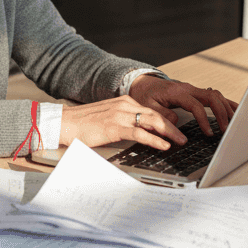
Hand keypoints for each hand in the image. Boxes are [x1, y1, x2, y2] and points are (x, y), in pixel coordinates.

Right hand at [59, 95, 186, 151]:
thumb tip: (138, 132)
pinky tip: (164, 145)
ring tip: (180, 141)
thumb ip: (123, 122)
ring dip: (169, 133)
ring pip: (153, 122)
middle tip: (184, 137)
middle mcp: (124, 105)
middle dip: (173, 126)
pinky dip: (155, 139)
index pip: (151, 110)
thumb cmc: (82, 124)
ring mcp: (120, 115)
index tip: (176, 129)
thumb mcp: (107, 118)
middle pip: (156, 114)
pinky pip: (140, 133)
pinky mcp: (115, 127)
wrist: (64, 123)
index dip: (166, 121)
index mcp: (123, 102)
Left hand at [128, 75, 237, 137]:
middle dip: (221, 114)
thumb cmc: (145, 95)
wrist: (143, 83)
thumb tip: (176, 123)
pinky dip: (225, 102)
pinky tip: (235, 109)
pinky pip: (214, 95)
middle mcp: (188, 88)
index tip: (208, 133)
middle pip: (212, 97)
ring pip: (216, 95)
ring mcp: (193, 89)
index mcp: (177, 92)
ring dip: (226, 108)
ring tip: (234, 122)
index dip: (204, 120)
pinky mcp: (196, 92)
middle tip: (225, 130)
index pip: (196, 106)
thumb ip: (161, 115)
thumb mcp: (148, 106)